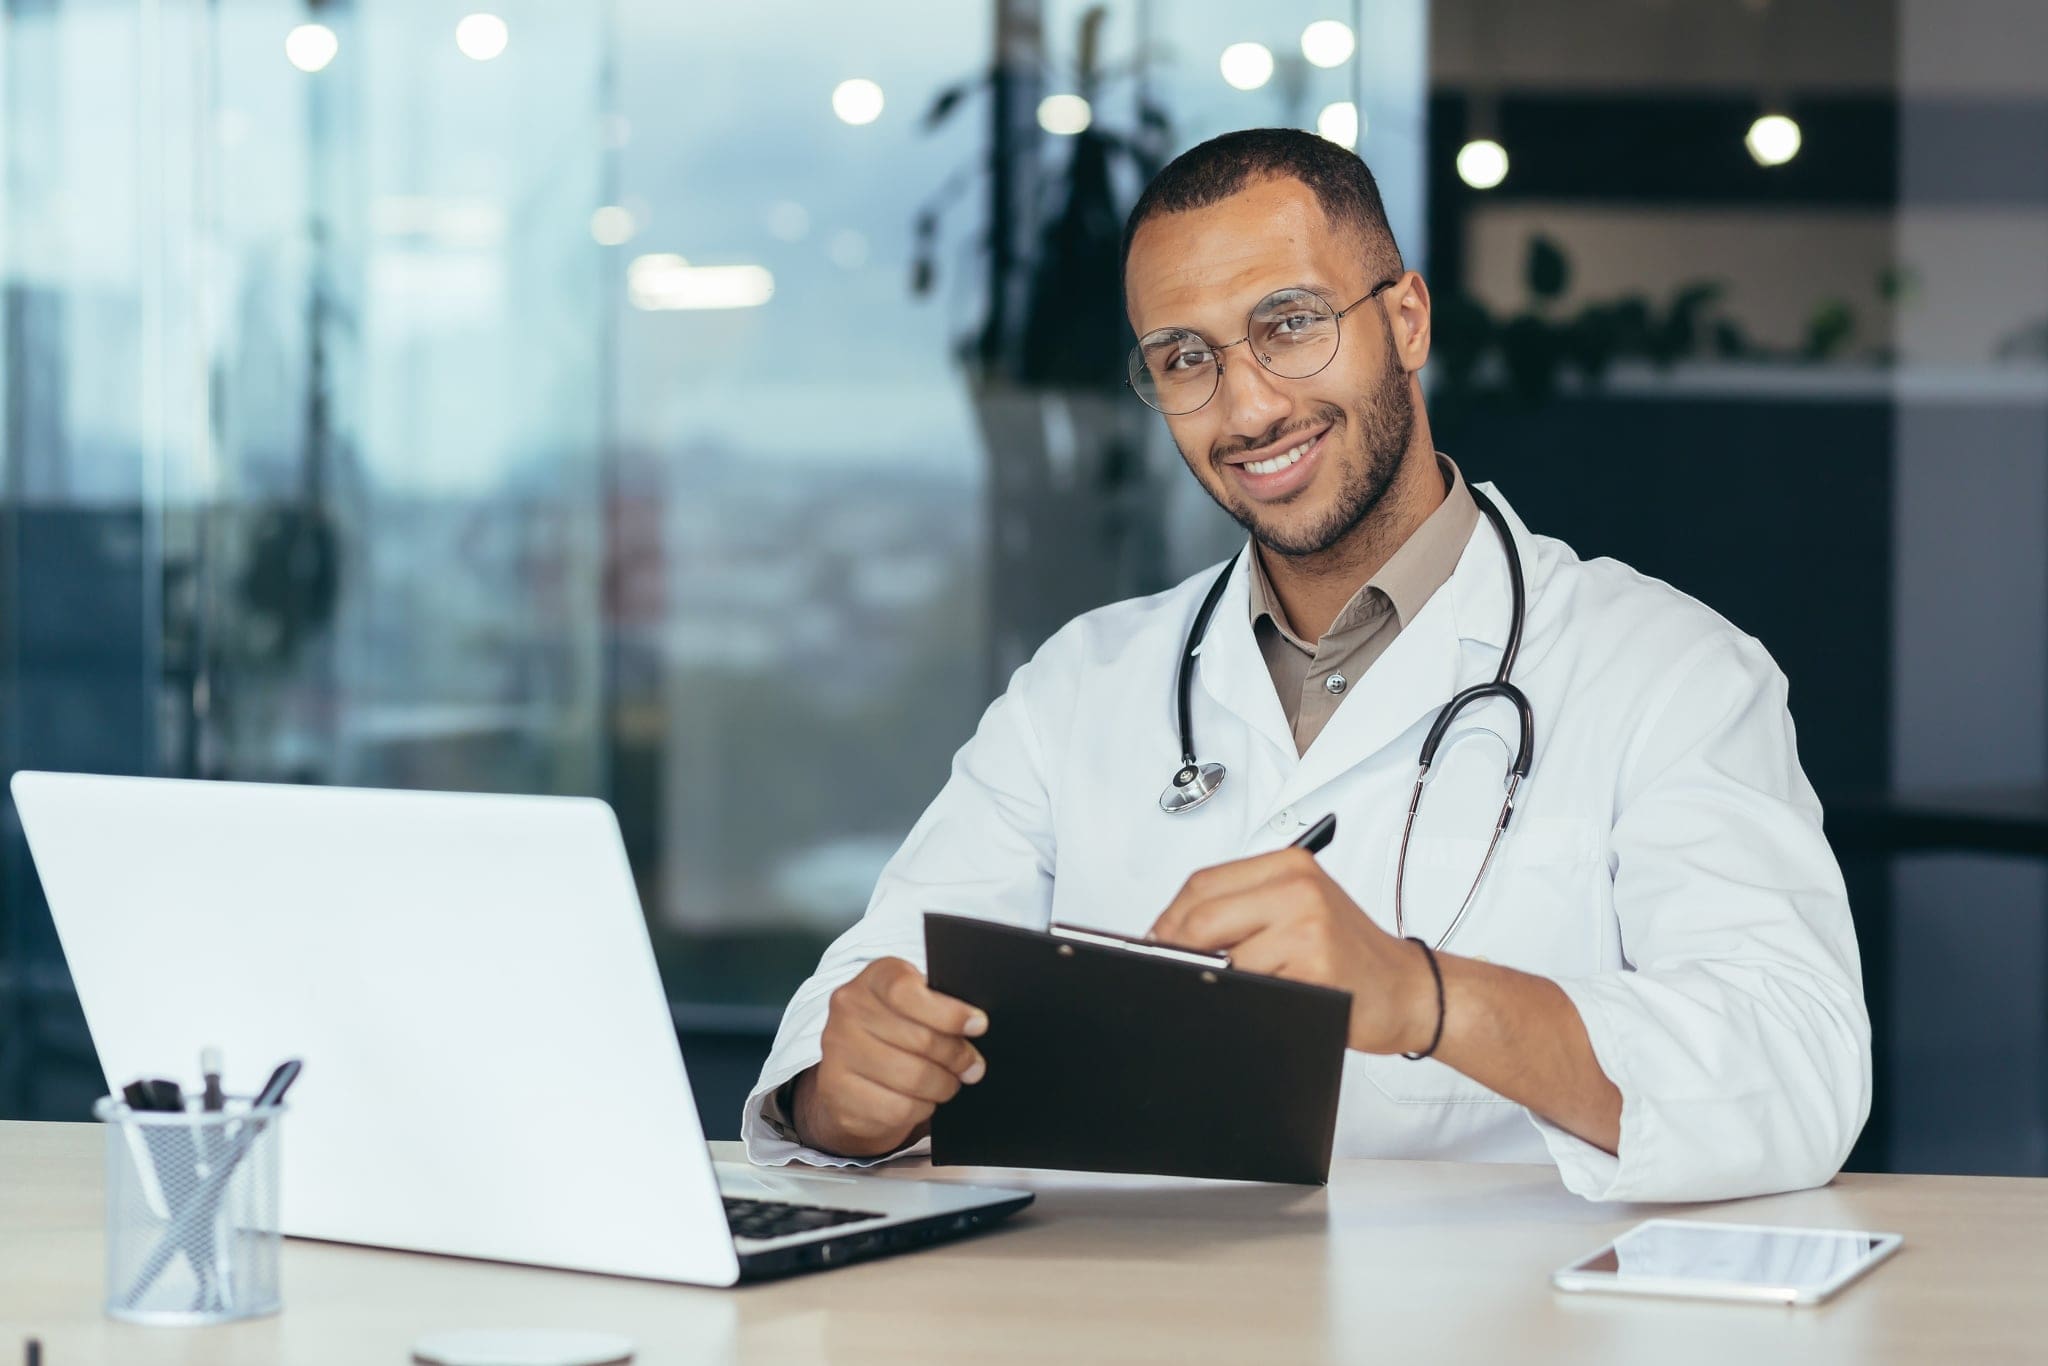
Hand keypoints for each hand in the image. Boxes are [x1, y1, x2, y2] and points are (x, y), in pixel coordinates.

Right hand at [792, 957, 987, 1157]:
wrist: (852, 1074)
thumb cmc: (895, 1033)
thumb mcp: (916, 1007)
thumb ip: (941, 1009)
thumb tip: (974, 1026)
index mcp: (873, 979)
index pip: (908, 992)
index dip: (950, 1012)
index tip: (977, 1025)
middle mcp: (848, 1010)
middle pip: (921, 1039)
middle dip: (957, 1056)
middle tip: (972, 1065)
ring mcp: (837, 1051)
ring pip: (913, 1077)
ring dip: (943, 1085)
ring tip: (947, 1082)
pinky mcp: (838, 1091)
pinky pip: (898, 1108)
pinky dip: (920, 1108)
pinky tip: (921, 1099)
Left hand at [1148, 848, 1434, 1054]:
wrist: (1408, 988)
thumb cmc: (1349, 954)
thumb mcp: (1299, 910)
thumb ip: (1242, 910)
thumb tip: (1170, 934)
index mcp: (1290, 865)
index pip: (1202, 884)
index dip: (1169, 919)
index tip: (1158, 943)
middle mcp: (1299, 886)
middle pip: (1201, 917)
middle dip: (1177, 951)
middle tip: (1176, 972)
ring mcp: (1307, 924)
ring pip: (1221, 957)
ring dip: (1216, 981)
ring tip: (1239, 985)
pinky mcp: (1313, 965)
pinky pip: (1250, 986)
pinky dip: (1246, 997)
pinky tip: (1267, 997)